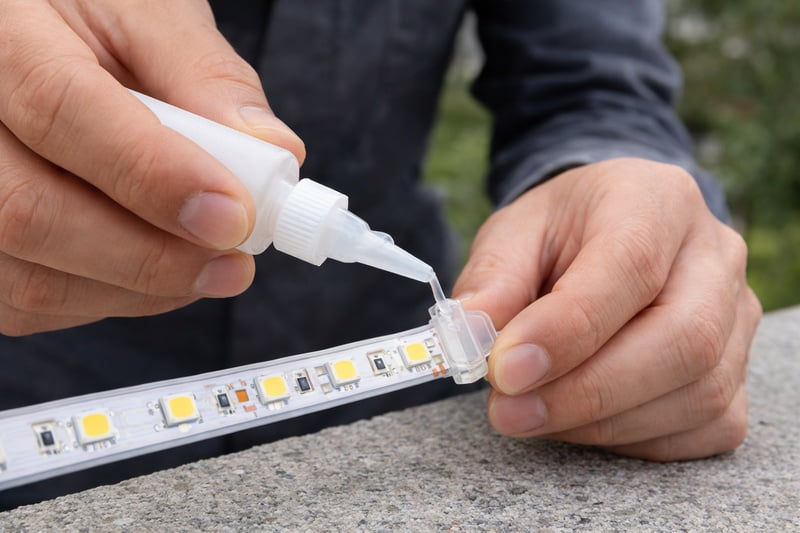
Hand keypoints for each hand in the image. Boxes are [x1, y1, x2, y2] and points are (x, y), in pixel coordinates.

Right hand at [0, 0, 303, 334]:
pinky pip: (28, 303)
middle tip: (234, 261)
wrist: (34, 35)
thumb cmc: (87, 14)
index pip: (60, 110)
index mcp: (1, 35)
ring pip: (29, 279)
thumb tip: (274, 151)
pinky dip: (109, 301)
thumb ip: (205, 75)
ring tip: (206, 265)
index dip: (154, 176)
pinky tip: (156, 269)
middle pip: (30, 214)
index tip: (233, 215)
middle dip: (153, 256)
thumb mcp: (147, 13)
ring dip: (140, 289)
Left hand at [453, 158, 761, 460]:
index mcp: (656, 200)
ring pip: (698, 393)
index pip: (630, 266)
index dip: (567, 329)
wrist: (611, 234)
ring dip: (602, 422)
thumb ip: (491, 280)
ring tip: (531, 413)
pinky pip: (707, 425)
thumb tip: (468, 336)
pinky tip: (580, 421)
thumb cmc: (562, 232)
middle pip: (683, 338)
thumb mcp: (513, 234)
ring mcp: (738, 317)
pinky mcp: (739, 371)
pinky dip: (635, 438)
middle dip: (587, 391)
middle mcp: (714, 256)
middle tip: (509, 410)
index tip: (505, 370)